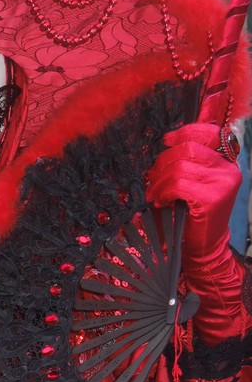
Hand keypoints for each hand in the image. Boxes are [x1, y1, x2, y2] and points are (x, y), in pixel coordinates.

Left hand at [146, 123, 245, 342]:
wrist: (204, 249)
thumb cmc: (192, 214)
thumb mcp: (192, 182)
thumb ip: (186, 161)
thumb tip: (166, 140)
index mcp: (226, 161)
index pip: (208, 132)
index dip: (184, 132)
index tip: (166, 141)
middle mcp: (228, 170)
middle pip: (186, 149)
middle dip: (162, 163)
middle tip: (152, 180)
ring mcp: (222, 184)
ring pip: (179, 167)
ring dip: (159, 180)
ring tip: (154, 194)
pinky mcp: (211, 199)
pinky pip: (178, 184)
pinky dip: (163, 191)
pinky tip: (161, 202)